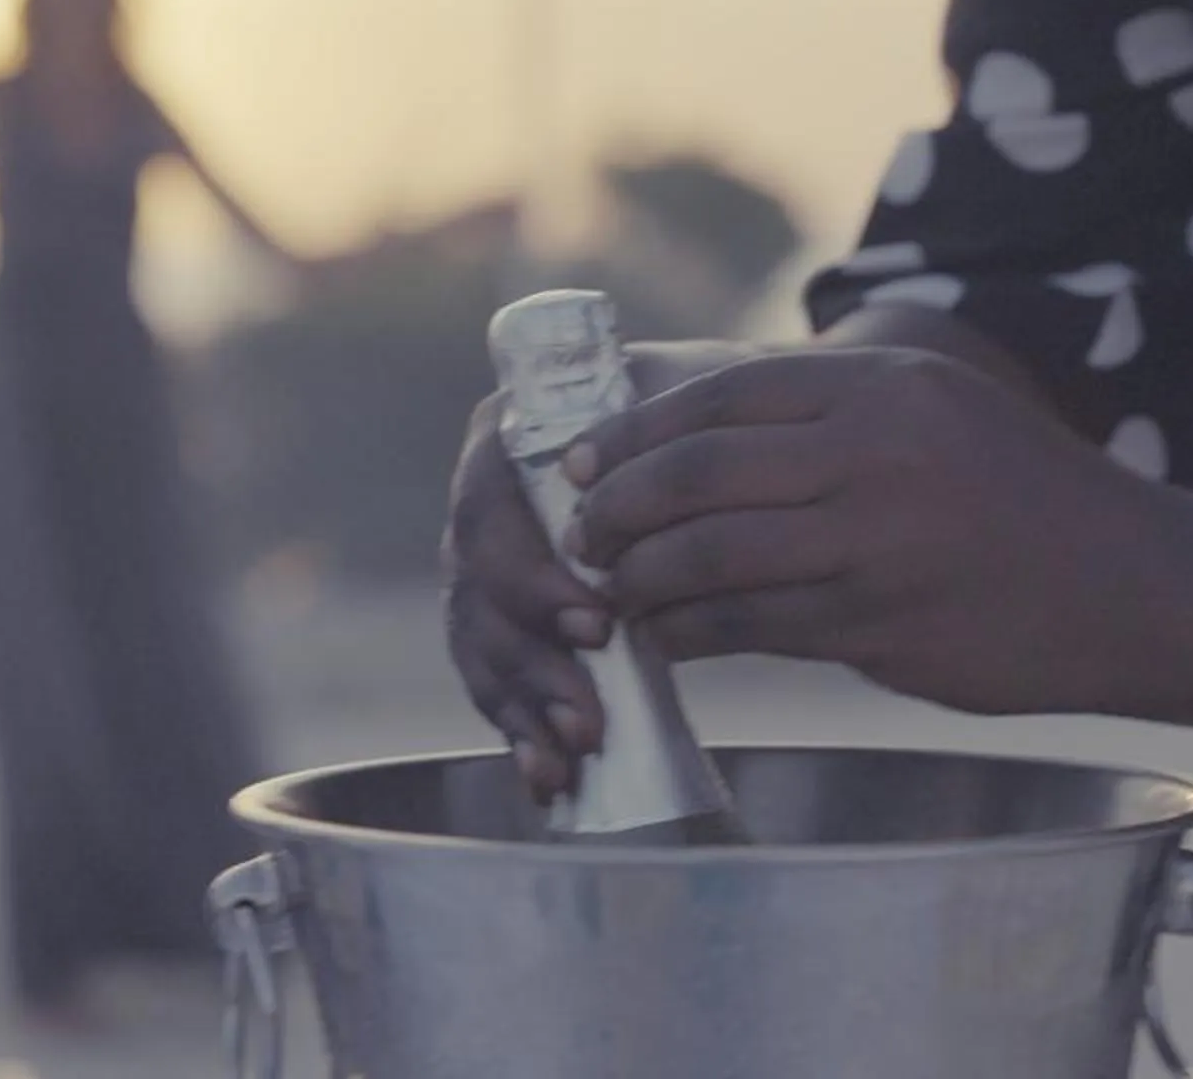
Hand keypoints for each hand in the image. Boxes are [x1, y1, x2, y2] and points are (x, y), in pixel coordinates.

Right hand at [444, 340, 758, 801]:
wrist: (715, 462)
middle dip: (533, 655)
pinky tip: (549, 778)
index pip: (489, 507)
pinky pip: (494, 683)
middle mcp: (487, 505)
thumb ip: (667, 439)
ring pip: (481, 643)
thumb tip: (674, 483)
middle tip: (590, 710)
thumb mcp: (694, 414)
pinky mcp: (507, 628)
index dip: (531, 573)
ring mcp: (488, 570)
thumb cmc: (706, 429)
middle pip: (477, 586)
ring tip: (580, 749)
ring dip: (526, 702)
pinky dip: (520, 731)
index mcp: (513, 440)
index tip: (598, 625)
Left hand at [565, 346, 1178, 717]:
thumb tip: (702, 444)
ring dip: (639, 578)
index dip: (633, 431)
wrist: (1135, 587)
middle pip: (696, 471)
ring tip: (608, 594)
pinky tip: (665, 639)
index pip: (720, 396)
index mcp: (881, 385)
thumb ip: (835, 419)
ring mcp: (876, 540)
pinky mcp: (880, 623)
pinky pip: (751, 625)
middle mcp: (874, 449)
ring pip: (710, 554)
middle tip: (577, 537)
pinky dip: (689, 632)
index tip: (579, 464)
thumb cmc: (1027, 499)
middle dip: (613, 508)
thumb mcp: (940, 412)